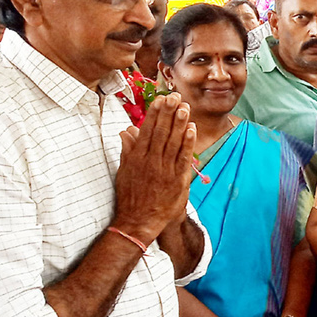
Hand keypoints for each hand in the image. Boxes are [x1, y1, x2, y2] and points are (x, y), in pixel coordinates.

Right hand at [113, 94, 196, 244]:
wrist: (138, 221)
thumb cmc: (131, 196)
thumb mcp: (124, 171)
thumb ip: (127, 150)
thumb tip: (127, 131)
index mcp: (138, 157)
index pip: (147, 129)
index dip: (155, 113)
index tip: (160, 99)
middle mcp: (151, 160)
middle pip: (161, 131)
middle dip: (169, 112)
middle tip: (175, 95)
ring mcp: (164, 169)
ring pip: (173, 141)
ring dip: (180, 122)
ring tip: (185, 106)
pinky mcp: (176, 179)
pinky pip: (183, 157)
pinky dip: (188, 142)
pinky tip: (192, 129)